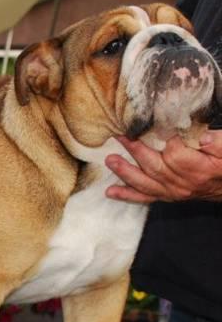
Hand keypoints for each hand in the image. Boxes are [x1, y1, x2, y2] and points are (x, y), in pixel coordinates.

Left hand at [105, 131, 221, 202]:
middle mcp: (183, 183)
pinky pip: (145, 197)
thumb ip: (217, 142)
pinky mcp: (167, 196)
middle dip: (135, 150)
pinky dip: (127, 195)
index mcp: (199, 168)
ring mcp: (173, 192)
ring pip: (145, 182)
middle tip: (120, 136)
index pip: (174, 153)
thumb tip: (203, 136)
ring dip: (125, 172)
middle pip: (154, 166)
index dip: (162, 139)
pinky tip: (110, 192)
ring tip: (110, 160)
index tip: (151, 124)